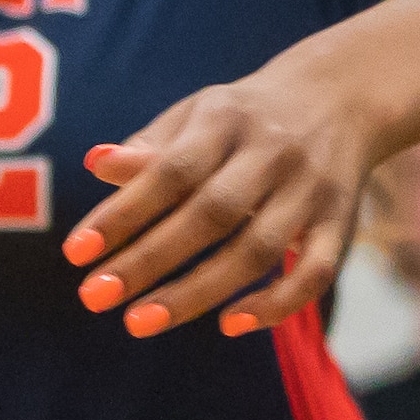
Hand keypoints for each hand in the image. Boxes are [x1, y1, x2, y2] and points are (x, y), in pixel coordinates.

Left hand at [61, 59, 371, 340]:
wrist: (343, 94)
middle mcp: (272, 152)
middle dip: (149, 260)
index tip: (75, 253)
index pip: (171, 170)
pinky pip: (315, 271)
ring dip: (197, 292)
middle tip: (94, 298)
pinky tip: (231, 325)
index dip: (123, 211)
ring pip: (257, 249)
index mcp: (228, 119)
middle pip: (211, 213)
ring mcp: (310, 188)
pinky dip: (276, 303)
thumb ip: (151, 146)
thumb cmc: (247, 116)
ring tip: (139, 322)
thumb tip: (95, 164)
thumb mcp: (199, 114)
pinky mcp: (341, 222)